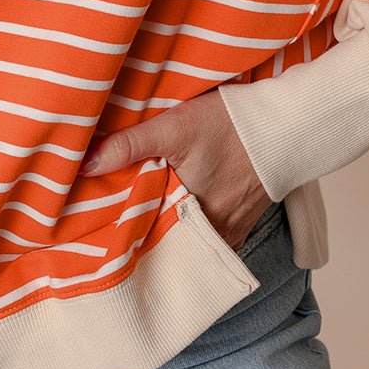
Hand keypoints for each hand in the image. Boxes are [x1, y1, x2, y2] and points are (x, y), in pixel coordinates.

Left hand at [81, 89, 273, 249]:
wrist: (285, 125)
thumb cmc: (231, 125)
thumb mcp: (174, 127)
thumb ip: (128, 145)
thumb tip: (83, 165)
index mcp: (190, 216)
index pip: (143, 238)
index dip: (118, 233)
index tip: (93, 229)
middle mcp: (212, 235)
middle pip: (165, 243)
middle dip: (139, 236)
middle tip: (108, 229)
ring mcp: (229, 234)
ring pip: (186, 242)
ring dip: (165, 233)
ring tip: (137, 221)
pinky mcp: (241, 226)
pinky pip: (207, 238)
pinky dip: (189, 230)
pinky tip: (173, 216)